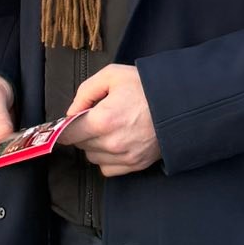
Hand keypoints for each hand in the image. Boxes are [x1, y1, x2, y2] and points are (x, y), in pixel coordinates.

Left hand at [58, 62, 161, 177]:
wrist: (180, 105)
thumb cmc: (146, 87)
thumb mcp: (112, 76)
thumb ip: (85, 92)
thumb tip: (71, 112)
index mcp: (103, 120)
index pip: (67, 134)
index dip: (63, 128)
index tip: (66, 123)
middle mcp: (112, 144)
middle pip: (80, 145)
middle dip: (82, 131)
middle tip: (95, 117)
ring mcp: (124, 157)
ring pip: (92, 157)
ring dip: (94, 145)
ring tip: (109, 128)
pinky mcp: (135, 165)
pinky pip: (107, 169)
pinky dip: (107, 158)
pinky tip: (117, 142)